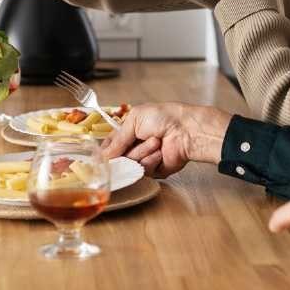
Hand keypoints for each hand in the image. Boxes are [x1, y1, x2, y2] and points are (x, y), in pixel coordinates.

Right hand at [100, 103, 230, 177]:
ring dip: (143, 152)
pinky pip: (144, 172)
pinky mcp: (155, 170)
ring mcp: (144, 159)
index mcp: (128, 132)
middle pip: (118, 159)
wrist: (186, 130)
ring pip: (131, 165)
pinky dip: (152, 161)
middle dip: (129, 149)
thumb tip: (104, 155)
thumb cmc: (163, 117)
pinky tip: (161, 153)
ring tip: (157, 142)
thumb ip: (117, 139)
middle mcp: (134, 146)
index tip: (104, 155)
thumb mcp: (134, 120)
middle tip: (143, 138)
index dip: (106, 152)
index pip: (110, 146)